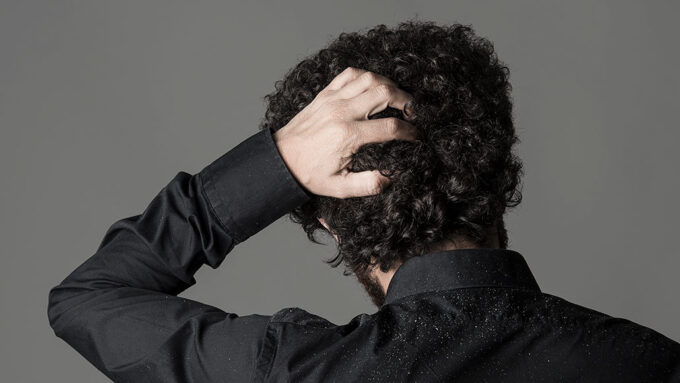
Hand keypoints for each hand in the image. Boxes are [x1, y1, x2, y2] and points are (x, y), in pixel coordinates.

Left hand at [273, 67, 417, 198]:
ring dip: (388, 84)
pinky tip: (372, 87)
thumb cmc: (309, 174)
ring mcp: (332, 99)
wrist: (280, 160)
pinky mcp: (325, 94)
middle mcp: (341, 112)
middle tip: (412, 111)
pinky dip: (366, 76)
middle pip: (384, 93)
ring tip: (397, 98)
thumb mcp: (339, 188)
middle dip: (406, 100)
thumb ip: (368, 184)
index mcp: (348, 136)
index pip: (390, 127)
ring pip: (369, 78)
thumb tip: (391, 177)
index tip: (416, 136)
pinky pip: (349, 74)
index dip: (409, 131)